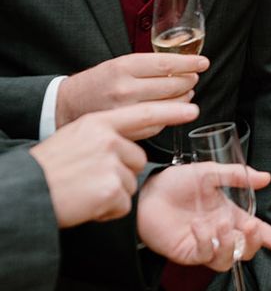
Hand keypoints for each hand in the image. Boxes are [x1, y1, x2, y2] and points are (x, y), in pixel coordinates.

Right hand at [28, 101, 198, 228]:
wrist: (26, 191)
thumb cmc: (49, 167)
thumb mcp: (76, 136)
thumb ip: (106, 133)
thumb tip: (129, 142)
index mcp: (99, 122)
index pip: (144, 114)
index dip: (170, 112)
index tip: (193, 110)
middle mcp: (108, 139)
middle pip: (137, 158)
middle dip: (120, 173)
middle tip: (90, 179)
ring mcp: (110, 163)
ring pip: (131, 182)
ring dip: (113, 192)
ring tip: (85, 191)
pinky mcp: (110, 189)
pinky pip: (123, 204)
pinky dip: (107, 210)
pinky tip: (86, 204)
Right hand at [56, 53, 209, 126]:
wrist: (67, 105)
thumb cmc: (98, 82)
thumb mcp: (120, 64)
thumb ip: (148, 65)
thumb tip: (184, 66)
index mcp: (125, 66)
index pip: (167, 63)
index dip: (190, 63)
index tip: (203, 63)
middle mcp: (125, 88)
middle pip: (172, 85)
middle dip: (189, 81)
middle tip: (194, 79)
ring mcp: (124, 111)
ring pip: (167, 107)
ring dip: (183, 99)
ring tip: (186, 93)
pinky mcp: (122, 130)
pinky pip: (155, 126)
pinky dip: (167, 117)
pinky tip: (170, 110)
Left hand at [137, 164, 270, 268]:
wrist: (148, 192)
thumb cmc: (177, 181)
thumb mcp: (210, 172)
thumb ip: (237, 176)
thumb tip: (266, 178)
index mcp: (231, 213)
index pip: (257, 230)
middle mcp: (221, 231)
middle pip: (247, 249)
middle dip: (254, 242)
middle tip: (250, 227)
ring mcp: (205, 244)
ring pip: (229, 258)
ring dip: (229, 243)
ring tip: (220, 224)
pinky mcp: (188, 252)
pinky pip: (205, 255)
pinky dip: (205, 241)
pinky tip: (198, 226)